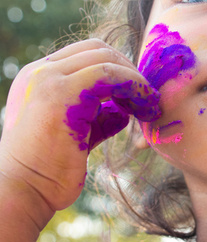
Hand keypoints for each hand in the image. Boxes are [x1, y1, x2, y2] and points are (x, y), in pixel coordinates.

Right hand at [0, 39, 159, 215]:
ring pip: (106, 58)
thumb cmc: (47, 173)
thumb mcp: (75, 137)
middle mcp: (40, 72)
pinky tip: (145, 108)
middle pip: (97, 49)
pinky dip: (133, 86)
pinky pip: (109, 75)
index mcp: (38, 79)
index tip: (135, 94)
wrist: (23, 191)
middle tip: (146, 98)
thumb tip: (122, 111)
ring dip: (135, 79)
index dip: (116, 68)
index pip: (85, 55)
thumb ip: (96, 119)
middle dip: (129, 69)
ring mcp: (48, 79)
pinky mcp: (61, 93)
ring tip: (150, 105)